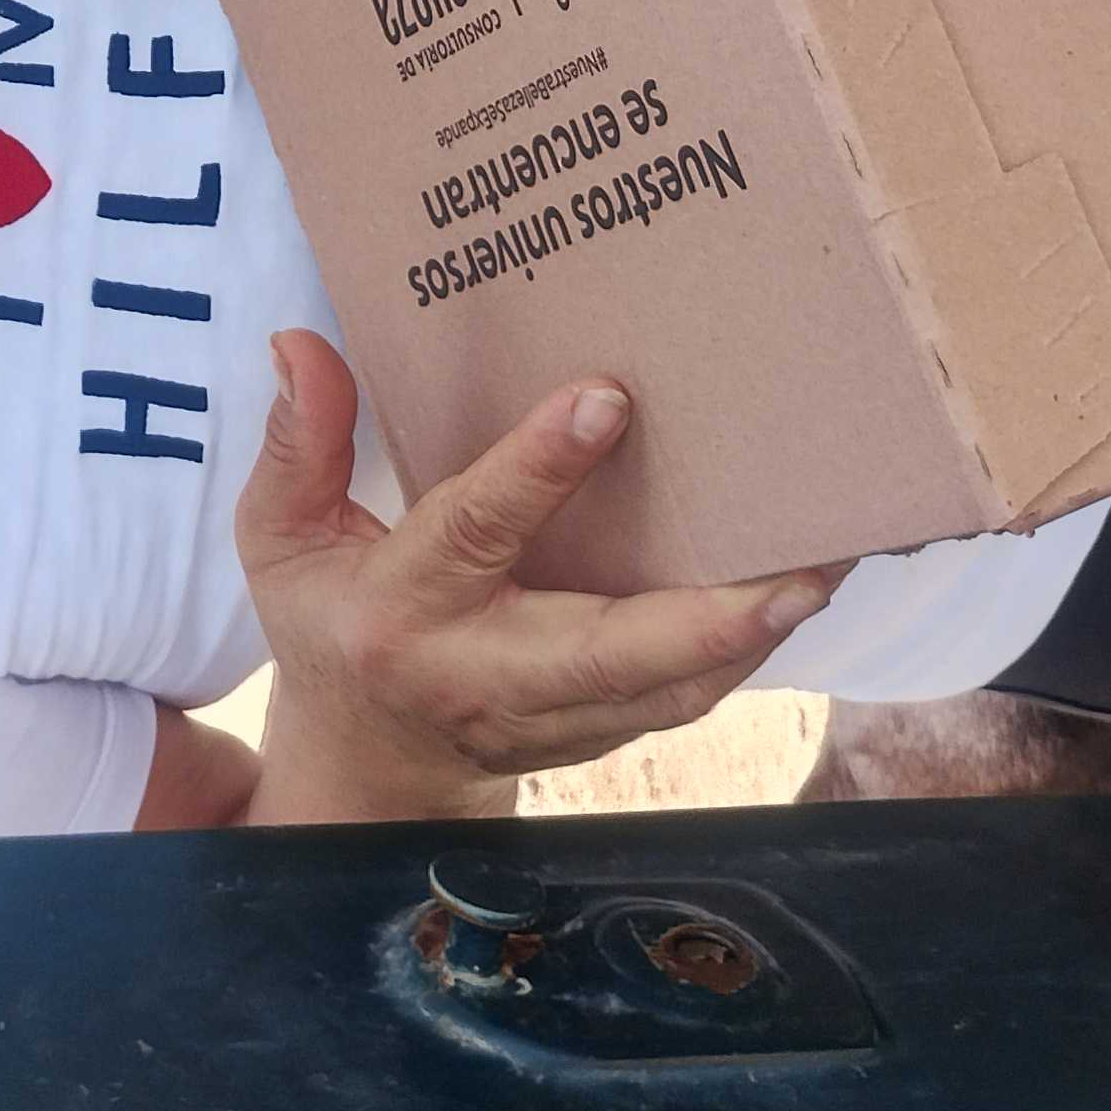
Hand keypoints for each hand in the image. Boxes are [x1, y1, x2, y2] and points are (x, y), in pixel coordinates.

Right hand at [233, 330, 838, 825]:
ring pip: (666, 691)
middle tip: (799, 567)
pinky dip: (743, 652)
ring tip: (828, 566)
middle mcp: (482, 674)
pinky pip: (682, 699)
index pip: (473, 533)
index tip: (607, 398)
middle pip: (605, 657)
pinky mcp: (600, 736)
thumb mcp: (282, 537)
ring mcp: (550, 720)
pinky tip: (797, 592)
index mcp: (400, 612)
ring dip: (751, 637)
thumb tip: (300, 340)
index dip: (537, 468)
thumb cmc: (329, 625)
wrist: (365, 770)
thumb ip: (298, 444)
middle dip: (706, 621)